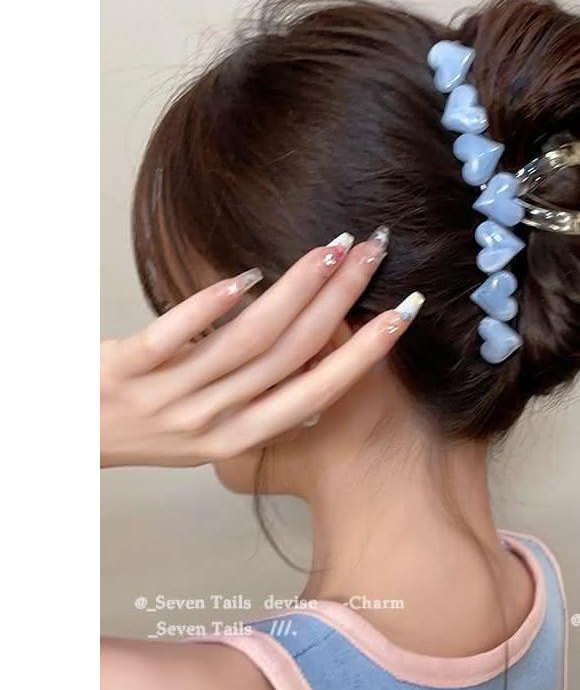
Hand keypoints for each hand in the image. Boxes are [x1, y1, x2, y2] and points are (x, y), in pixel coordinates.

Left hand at [100, 232, 421, 467]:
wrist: (65, 436)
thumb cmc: (144, 428)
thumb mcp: (210, 431)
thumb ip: (259, 401)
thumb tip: (318, 360)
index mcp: (239, 438)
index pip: (317, 391)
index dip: (365, 353)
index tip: (404, 313)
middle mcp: (210, 423)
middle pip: (291, 356)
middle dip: (340, 301)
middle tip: (371, 254)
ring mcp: (167, 398)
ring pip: (247, 342)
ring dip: (295, 292)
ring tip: (328, 251)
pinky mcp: (123, 371)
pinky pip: (173, 337)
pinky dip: (211, 306)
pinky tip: (246, 277)